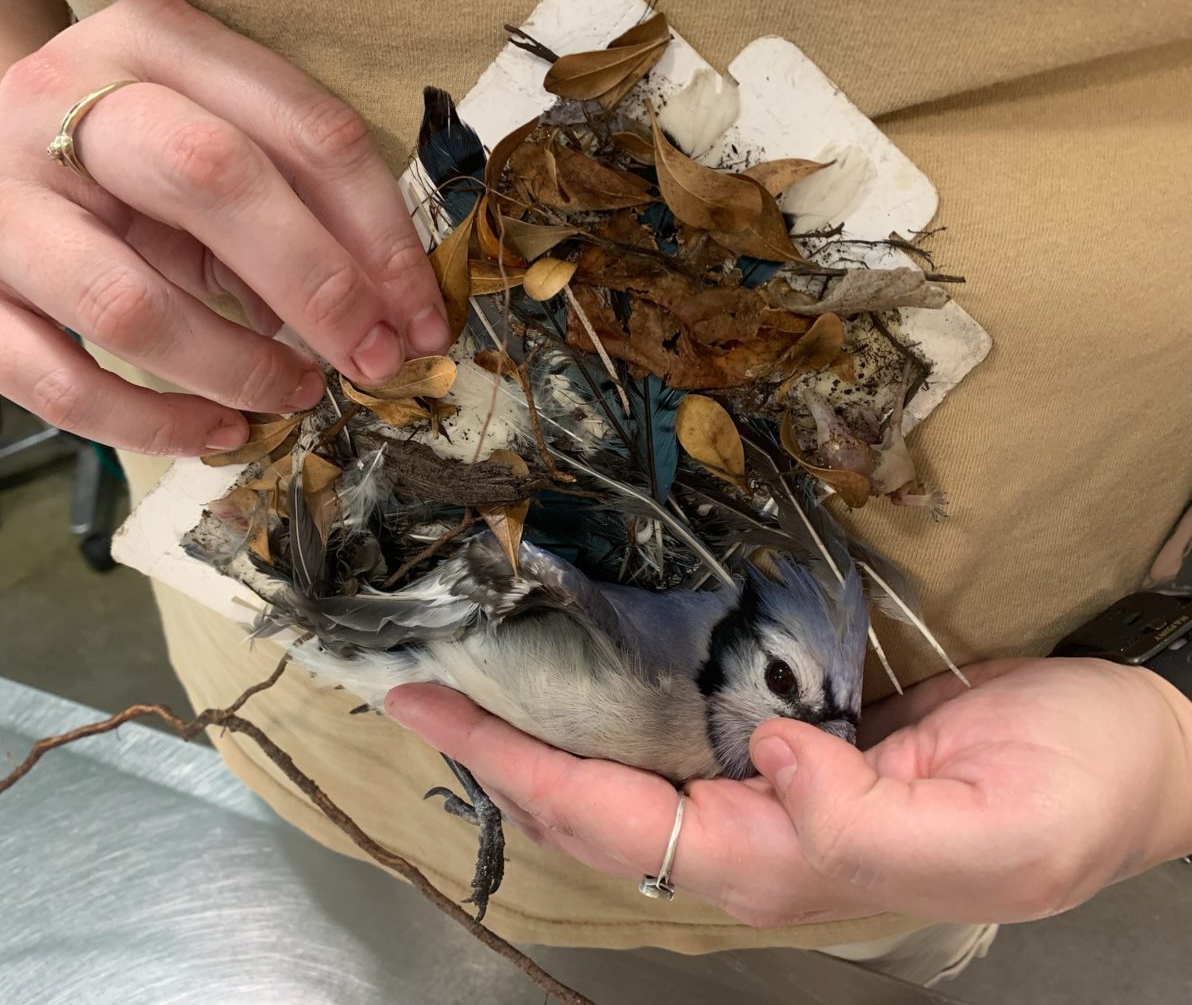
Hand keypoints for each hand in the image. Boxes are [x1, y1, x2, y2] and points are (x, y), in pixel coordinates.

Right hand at [0, 0, 447, 454]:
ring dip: (239, 369)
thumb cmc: (117, 167)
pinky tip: (218, 432)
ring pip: (130, 306)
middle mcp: (55, 100)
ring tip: (295, 394)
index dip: (378, 233)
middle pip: (213, 180)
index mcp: (150, 39)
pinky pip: (64, 388)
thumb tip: (382, 315)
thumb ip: (288, 205)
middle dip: (320, 288)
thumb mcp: (206, 146)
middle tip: (373, 359)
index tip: (419, 314)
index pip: (299, 129)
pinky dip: (158, 427)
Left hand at [386, 658, 1191, 927]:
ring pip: (621, 776)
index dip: (520, 772)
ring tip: (461, 678)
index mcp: (789, 864)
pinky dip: (606, 706)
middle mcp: (758, 837)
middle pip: (594, 807)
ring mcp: (770, 792)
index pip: (619, 824)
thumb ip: (870, 827)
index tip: (436, 712)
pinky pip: (672, 735)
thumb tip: (768, 768)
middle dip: (500, 755)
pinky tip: (571, 670)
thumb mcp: (999, 829)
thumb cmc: (1082, 789)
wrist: (1138, 756)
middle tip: (415, 687)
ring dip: (538, 734)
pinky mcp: (792, 745)